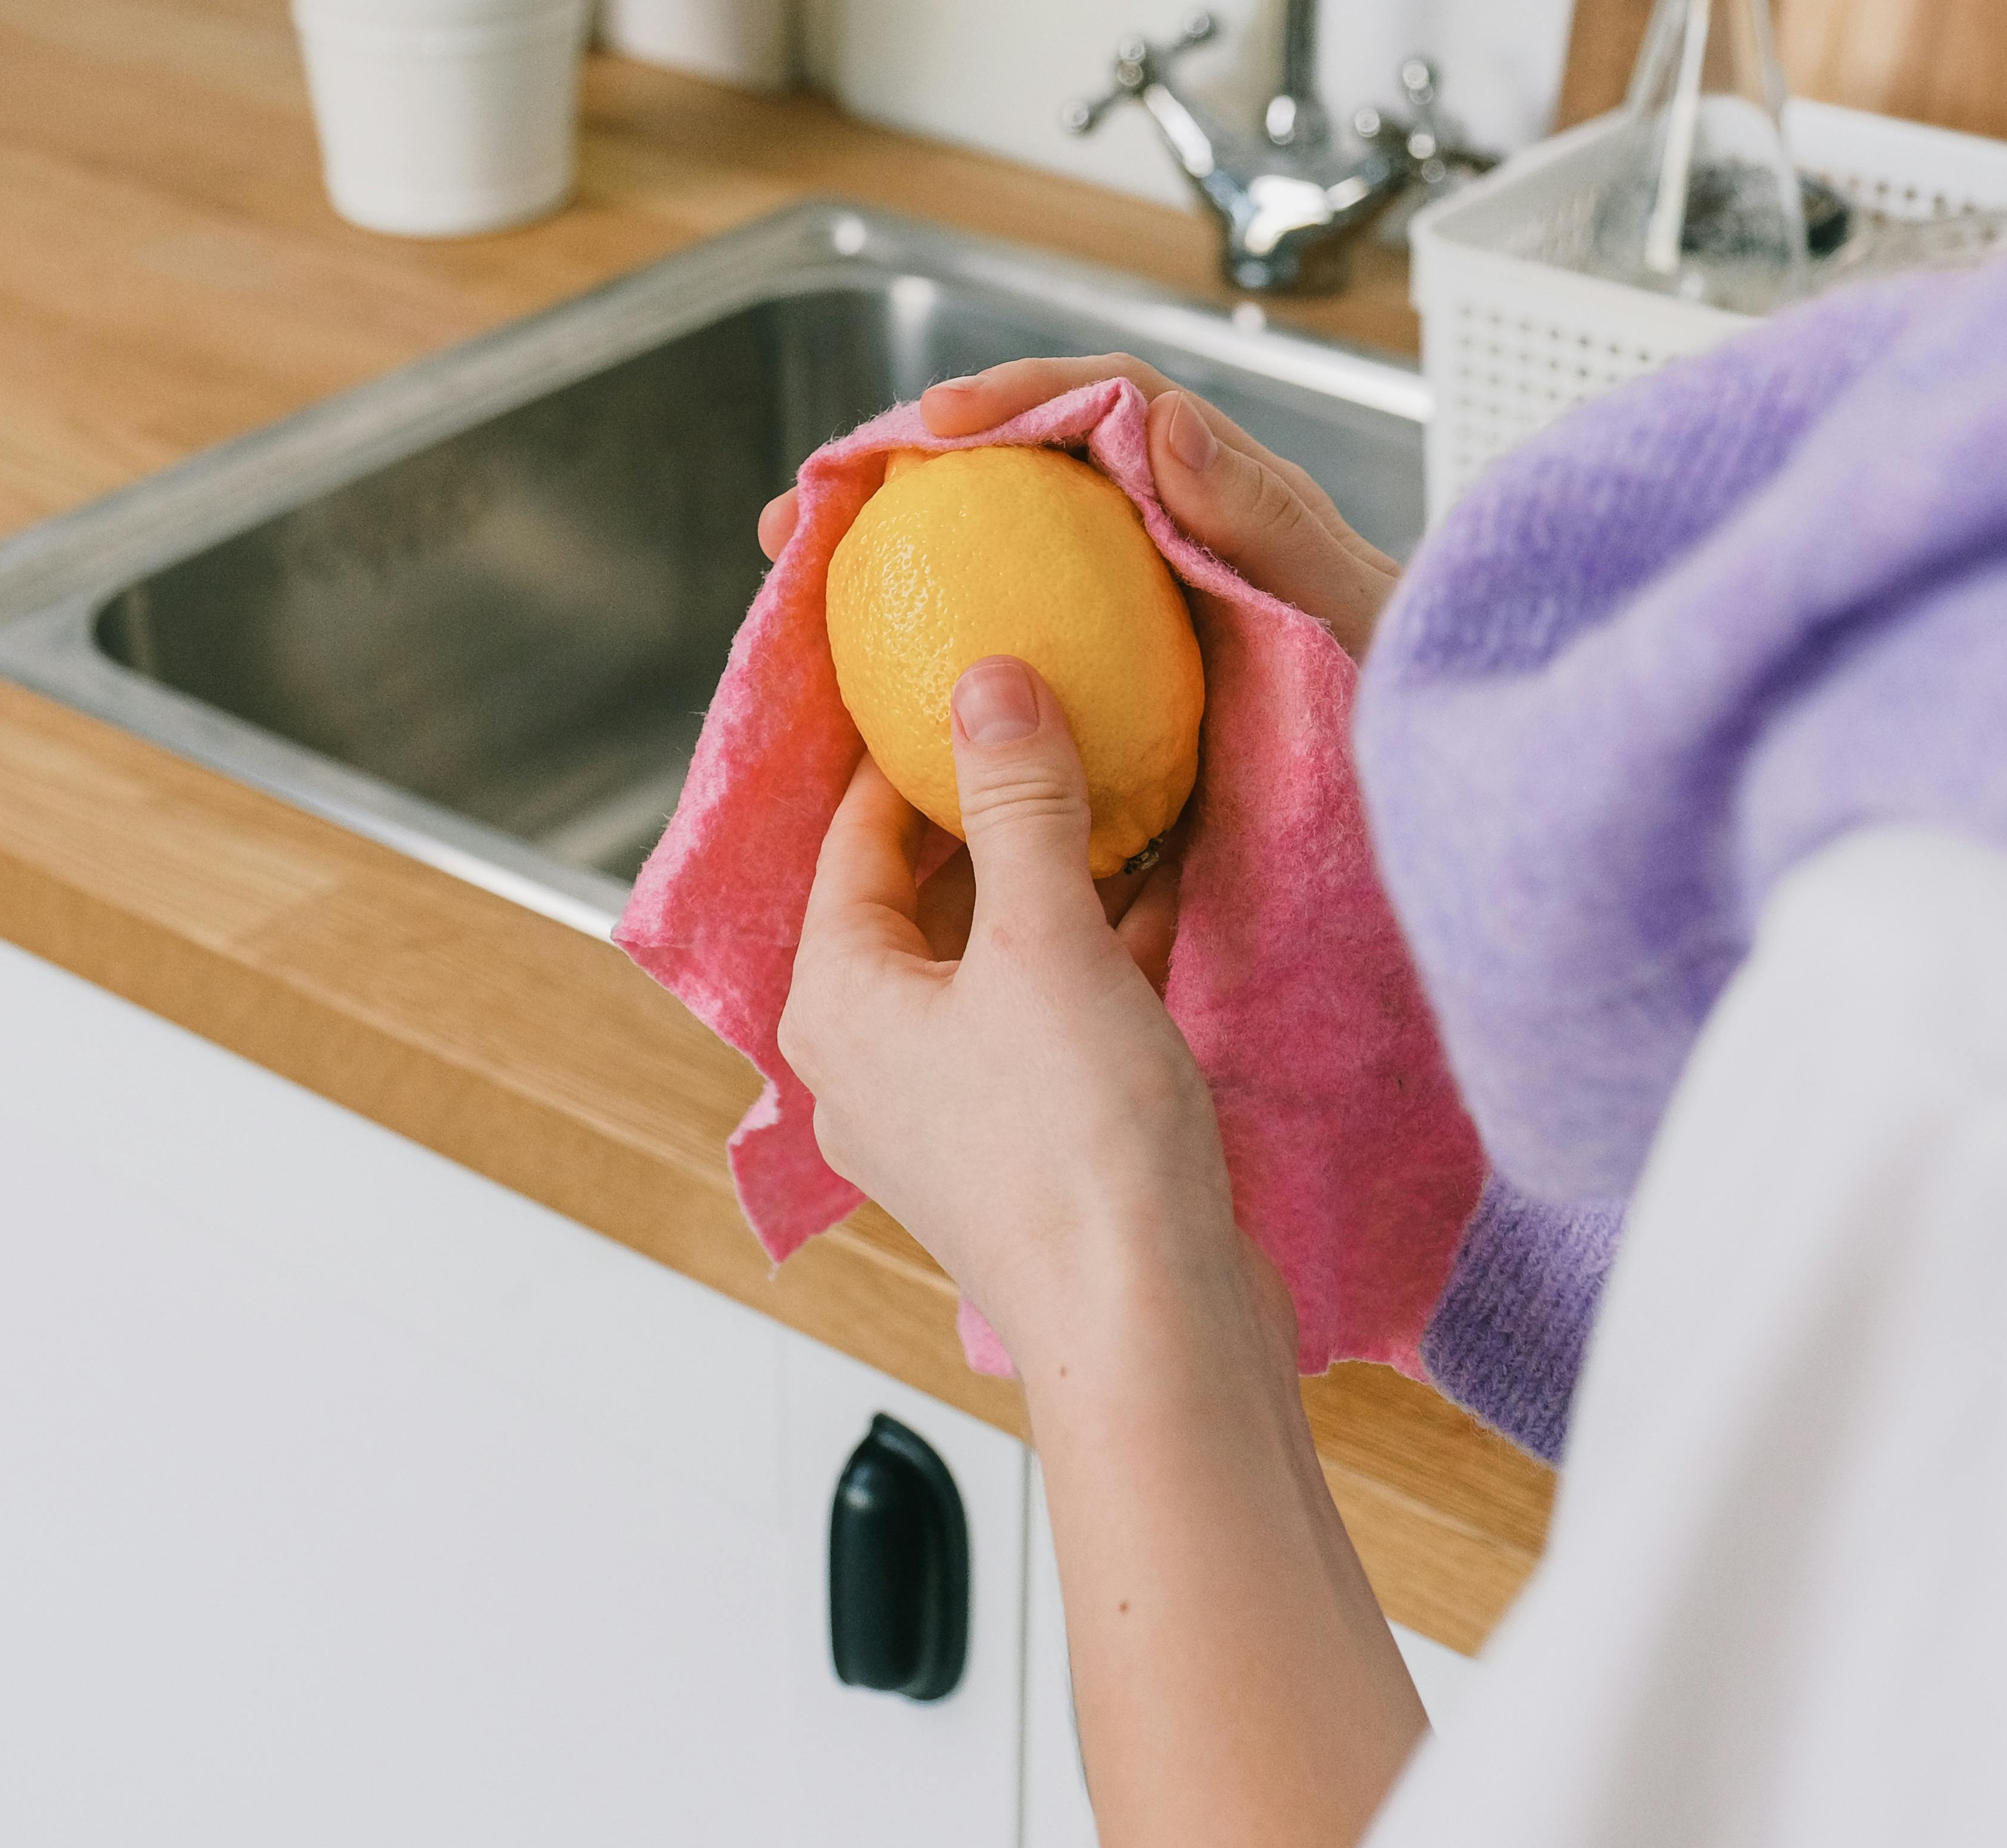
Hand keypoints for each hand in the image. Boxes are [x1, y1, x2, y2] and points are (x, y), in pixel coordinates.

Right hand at [758, 356, 1401, 661]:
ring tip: (798, 580)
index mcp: (1223, 490)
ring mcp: (1128, 604)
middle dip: (903, 471)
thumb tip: (1171, 423)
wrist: (1432, 780)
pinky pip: (1004, 640)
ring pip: (991, 551)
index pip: (1108, 406)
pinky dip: (925, 645)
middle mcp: (1164, 532)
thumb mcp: (1359, 609)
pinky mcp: (1107, 679)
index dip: (1017, 393)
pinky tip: (859, 684)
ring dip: (891, 554)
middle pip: (1017, 471)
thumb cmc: (1413, 692)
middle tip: (810, 504)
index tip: (938, 422)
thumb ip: (1274, 522)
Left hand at [780, 658, 1251, 1360]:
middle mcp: (874, 1061)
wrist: (1151, 1328)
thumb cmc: (1076, 1153)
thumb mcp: (1048, 939)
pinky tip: (1168, 890)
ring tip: (1124, 789)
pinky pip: (1051, 1012)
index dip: (906, 751)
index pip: (853, 839)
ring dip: (1059, 877)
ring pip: (995, 955)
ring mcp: (951, 1109)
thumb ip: (1019, 801)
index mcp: (838, 1004)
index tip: (959, 678)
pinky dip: (1099, 949)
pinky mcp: (1030, 1143)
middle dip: (995, 809)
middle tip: (1053, 720)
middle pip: (924, 896)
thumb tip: (988, 682)